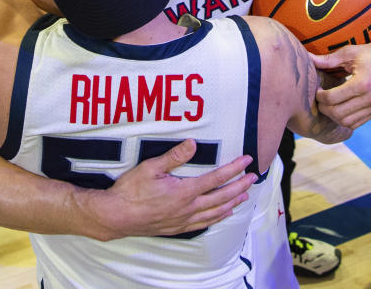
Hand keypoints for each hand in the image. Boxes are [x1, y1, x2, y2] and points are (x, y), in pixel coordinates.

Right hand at [93, 139, 256, 238]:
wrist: (117, 216)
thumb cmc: (131, 191)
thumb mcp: (150, 167)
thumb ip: (174, 156)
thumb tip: (193, 143)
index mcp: (185, 191)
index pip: (216, 178)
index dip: (234, 169)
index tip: (247, 161)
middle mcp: (189, 207)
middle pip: (222, 197)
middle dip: (240, 186)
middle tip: (254, 178)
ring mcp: (184, 219)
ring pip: (216, 212)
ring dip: (232, 203)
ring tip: (244, 196)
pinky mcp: (177, 227)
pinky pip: (204, 223)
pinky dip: (217, 217)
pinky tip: (222, 215)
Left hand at [312, 37, 370, 128]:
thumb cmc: (370, 53)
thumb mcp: (349, 53)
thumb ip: (327, 60)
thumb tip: (307, 58)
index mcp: (362, 83)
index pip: (332, 99)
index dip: (320, 97)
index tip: (317, 90)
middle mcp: (370, 98)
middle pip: (337, 113)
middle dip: (324, 108)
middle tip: (320, 99)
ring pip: (346, 122)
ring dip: (333, 116)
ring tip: (329, 105)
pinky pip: (356, 123)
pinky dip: (344, 120)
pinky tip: (340, 108)